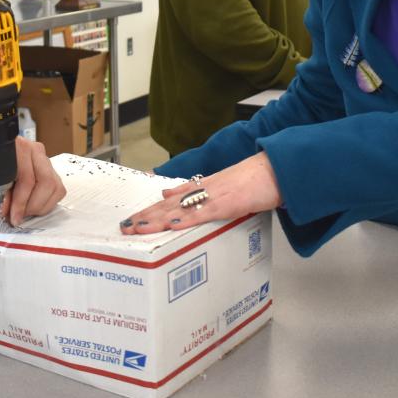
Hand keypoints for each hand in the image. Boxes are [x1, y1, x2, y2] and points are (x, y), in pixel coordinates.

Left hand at [1, 136, 66, 224]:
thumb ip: (1, 192)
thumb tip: (7, 211)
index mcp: (20, 149)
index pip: (27, 180)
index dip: (21, 203)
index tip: (14, 218)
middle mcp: (36, 151)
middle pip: (46, 183)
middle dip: (34, 205)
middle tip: (22, 215)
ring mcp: (46, 159)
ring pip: (56, 187)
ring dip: (43, 205)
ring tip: (28, 211)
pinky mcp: (51, 168)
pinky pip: (58, 189)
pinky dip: (49, 202)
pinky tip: (35, 205)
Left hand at [118, 153, 282, 234]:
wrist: (273, 169)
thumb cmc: (250, 179)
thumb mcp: (217, 183)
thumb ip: (191, 189)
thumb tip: (167, 193)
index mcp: (199, 188)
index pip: (168, 201)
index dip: (149, 211)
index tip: (131, 219)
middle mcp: (202, 190)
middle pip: (168, 205)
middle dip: (146, 217)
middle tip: (125, 227)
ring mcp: (214, 196)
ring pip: (180, 209)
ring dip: (158, 219)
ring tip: (138, 228)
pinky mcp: (227, 204)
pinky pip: (204, 213)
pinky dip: (187, 219)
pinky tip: (173, 224)